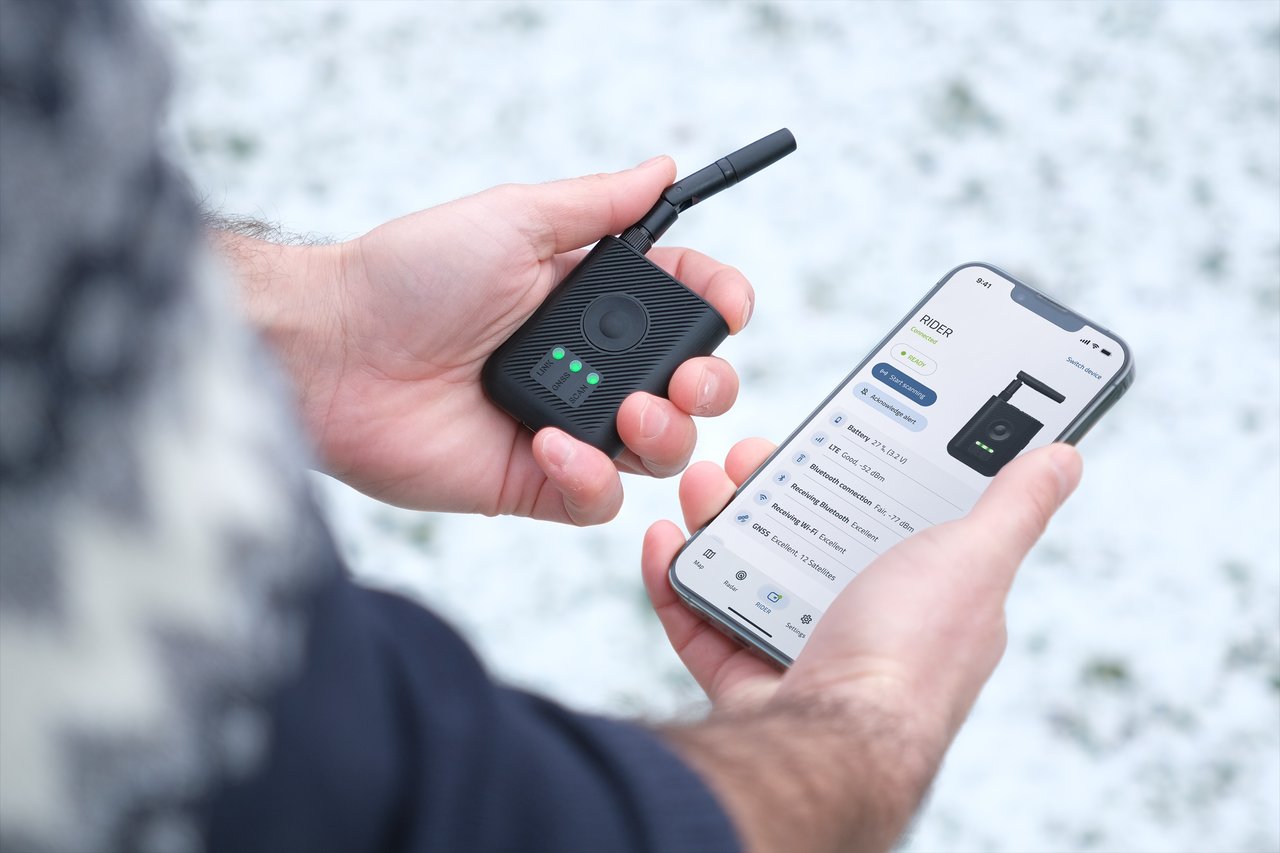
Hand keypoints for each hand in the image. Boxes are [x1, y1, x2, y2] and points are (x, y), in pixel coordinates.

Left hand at [225, 157, 751, 523]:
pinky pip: (598, 501)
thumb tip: (662, 168)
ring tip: (628, 412)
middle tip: (689, 378)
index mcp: (589, 301)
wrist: (334, 352)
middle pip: (689, 387)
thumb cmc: (410, 275)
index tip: (729, 307)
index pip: (683, 306)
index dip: (719, 307)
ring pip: (659, 449)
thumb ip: (598, 204)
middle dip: (712, 383)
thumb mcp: (514, 220)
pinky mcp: (534, 483)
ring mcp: (566, 426)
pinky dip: (591, 478)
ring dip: (665, 432)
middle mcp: (588, 365)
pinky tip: (551, 446)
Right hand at [645, 441, 1081, 851]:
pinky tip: (668, 543)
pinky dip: (678, 580)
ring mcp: (801, 654)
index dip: (851, 470)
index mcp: (921, 595)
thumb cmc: (911, 656)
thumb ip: (1014, 505)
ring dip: (718, 523)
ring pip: (749, 575)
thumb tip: (1065, 457)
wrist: (834, 741)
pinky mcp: (747, 681)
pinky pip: (703, 622)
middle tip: (745, 455)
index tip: (819, 429)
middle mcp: (863, 625)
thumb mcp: (974, 557)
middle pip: (808, 541)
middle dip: (768, 489)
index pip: (885, 517)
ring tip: (702, 485)